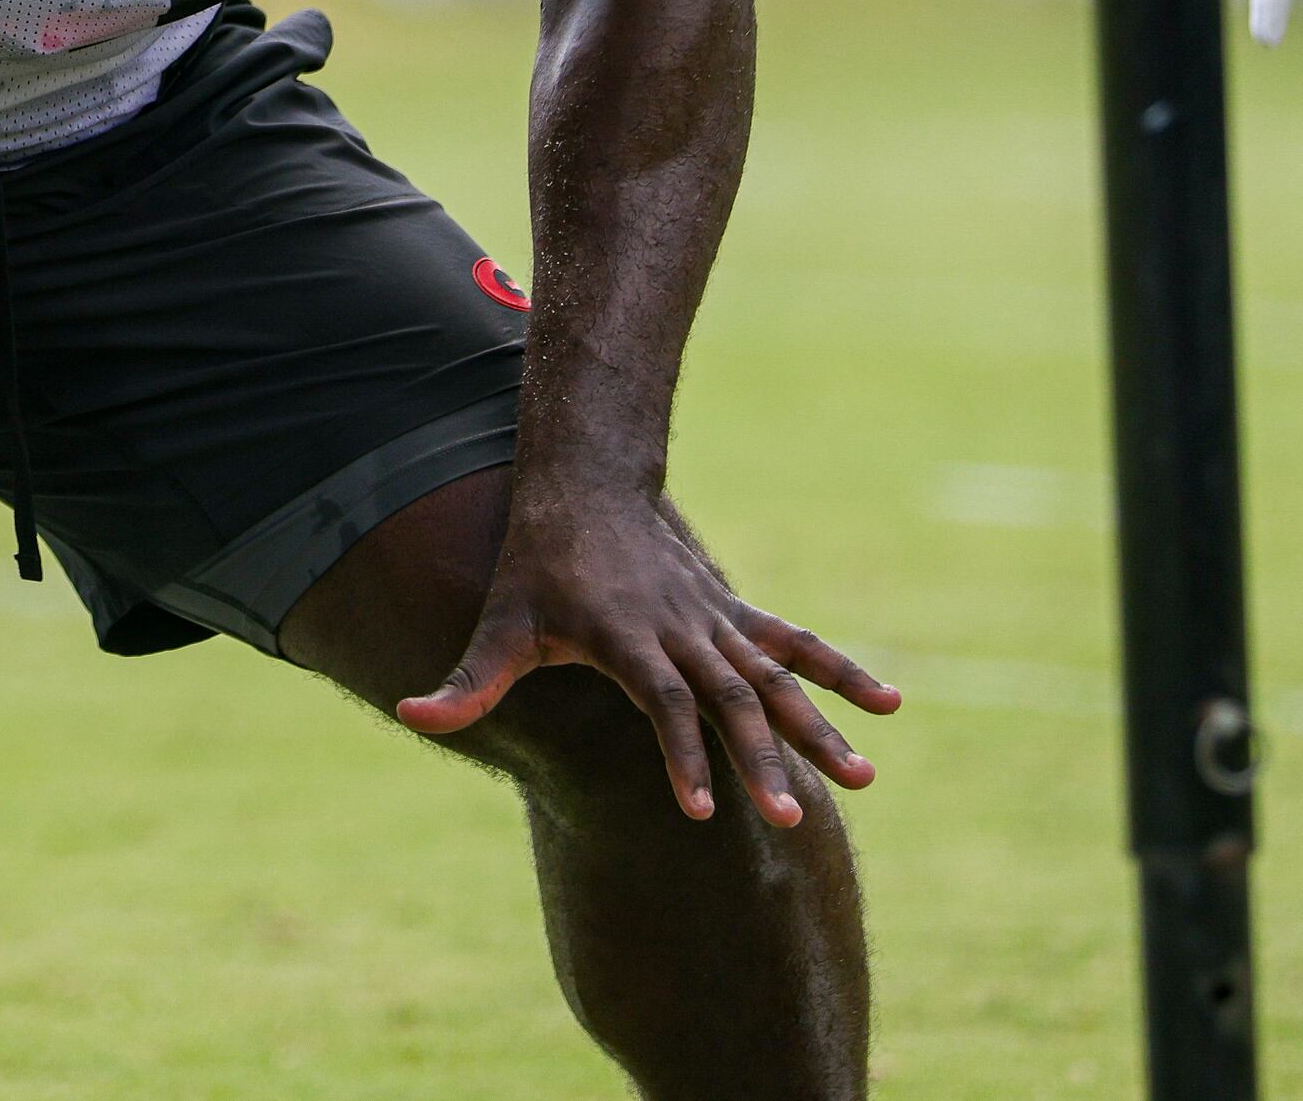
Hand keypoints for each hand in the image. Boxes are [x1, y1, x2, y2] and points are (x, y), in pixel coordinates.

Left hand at [396, 488, 898, 824]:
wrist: (586, 482)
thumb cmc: (537, 564)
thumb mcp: (499, 621)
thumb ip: (466, 681)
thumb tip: (412, 714)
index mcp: (627, 637)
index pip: (661, 704)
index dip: (678, 757)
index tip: (700, 815)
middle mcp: (681, 630)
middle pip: (730, 701)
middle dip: (760, 760)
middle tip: (790, 819)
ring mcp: (714, 622)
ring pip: (776, 678)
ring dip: (820, 725)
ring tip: (864, 777)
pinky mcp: (733, 615)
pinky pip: (796, 646)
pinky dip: (843, 672)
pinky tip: (890, 705)